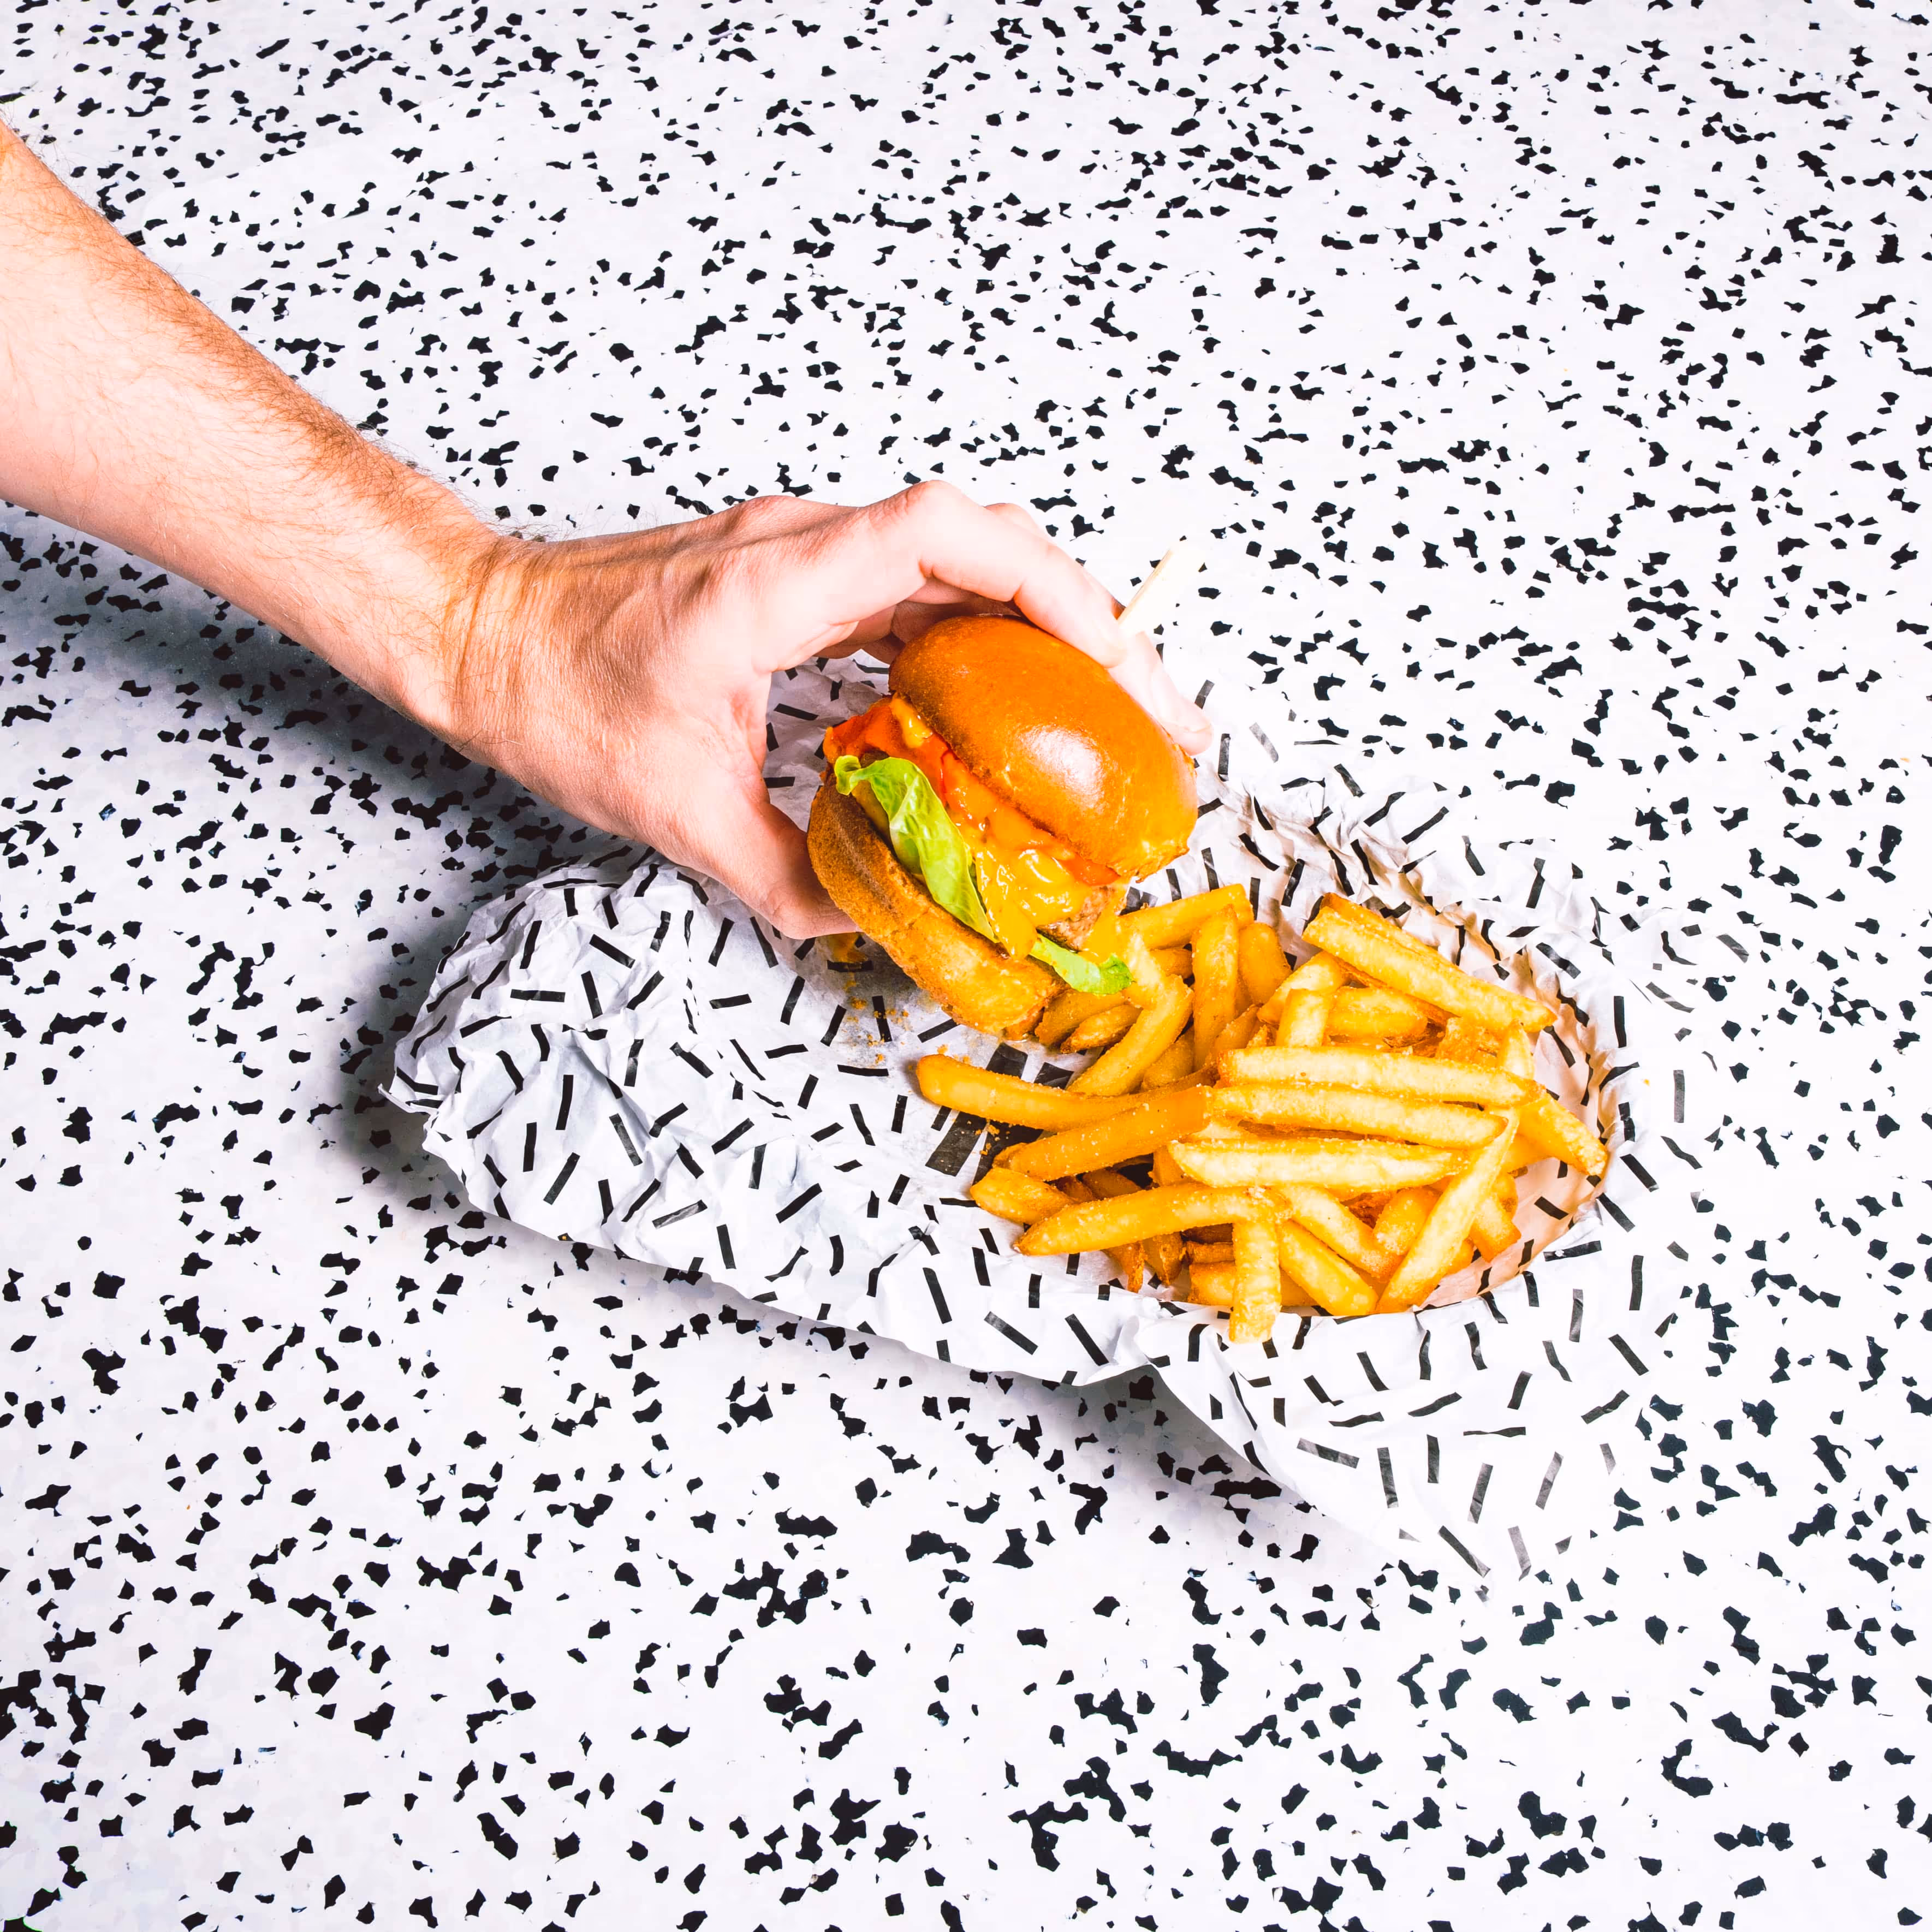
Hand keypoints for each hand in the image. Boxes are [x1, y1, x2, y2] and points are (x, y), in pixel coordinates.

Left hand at [433, 482, 1211, 937]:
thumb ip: (779, 873)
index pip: (947, 537)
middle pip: (984, 551)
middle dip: (1087, 627)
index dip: (1051, 590)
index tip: (1115, 664)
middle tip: (1152, 720)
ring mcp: (804, 557)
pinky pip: (916, 597)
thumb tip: (864, 925)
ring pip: (960, 570)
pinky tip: (1005, 712)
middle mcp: (804, 547)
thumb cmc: (549, 693)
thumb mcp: (669, 807)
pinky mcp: (798, 581)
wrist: (476, 629)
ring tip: (1107, 720)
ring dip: (1044, 636)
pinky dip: (979, 644)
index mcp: (778, 580)